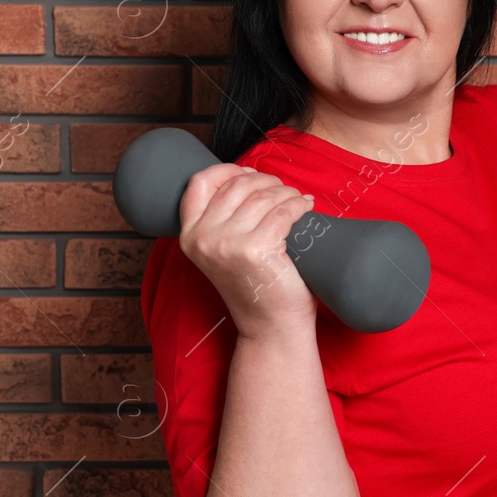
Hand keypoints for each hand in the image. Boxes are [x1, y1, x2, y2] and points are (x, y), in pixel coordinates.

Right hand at [177, 162, 318, 338]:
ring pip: (263, 196)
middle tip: (283, 191)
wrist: (270, 326)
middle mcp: (203, 238)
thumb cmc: (254, 285)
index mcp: (189, 236)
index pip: (198, 183)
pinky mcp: (256, 250)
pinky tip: (306, 207)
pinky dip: (299, 204)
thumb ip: (221, 219)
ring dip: (286, 192)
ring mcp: (228, 244)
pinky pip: (283, 211)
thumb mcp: (222, 250)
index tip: (249, 173)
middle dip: (265, 181)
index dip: (226, 170)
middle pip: (236, 185)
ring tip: (297, 200)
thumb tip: (245, 176)